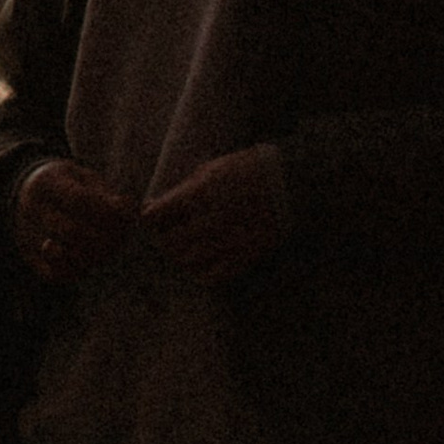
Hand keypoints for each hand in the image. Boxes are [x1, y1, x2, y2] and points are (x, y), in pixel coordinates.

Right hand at [14, 156, 138, 283]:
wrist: (29, 197)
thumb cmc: (69, 187)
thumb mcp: (86, 180)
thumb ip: (107, 195)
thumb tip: (133, 209)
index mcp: (45, 183)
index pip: (78, 200)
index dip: (107, 210)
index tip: (127, 213)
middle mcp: (30, 209)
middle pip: (71, 231)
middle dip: (105, 237)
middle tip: (123, 236)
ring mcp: (26, 234)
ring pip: (63, 254)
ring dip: (95, 255)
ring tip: (111, 247)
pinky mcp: (29, 257)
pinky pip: (55, 273)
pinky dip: (79, 270)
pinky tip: (93, 259)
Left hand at [139, 147, 285, 283]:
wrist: (292, 183)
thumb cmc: (250, 169)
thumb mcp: (213, 168)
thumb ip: (186, 188)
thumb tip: (161, 205)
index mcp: (198, 196)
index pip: (155, 216)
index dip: (151, 217)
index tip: (153, 216)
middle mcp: (208, 222)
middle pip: (168, 242)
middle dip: (163, 238)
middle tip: (166, 234)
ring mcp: (225, 243)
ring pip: (186, 261)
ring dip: (180, 255)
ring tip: (185, 248)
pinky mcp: (243, 257)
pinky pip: (211, 275)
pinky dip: (201, 271)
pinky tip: (203, 261)